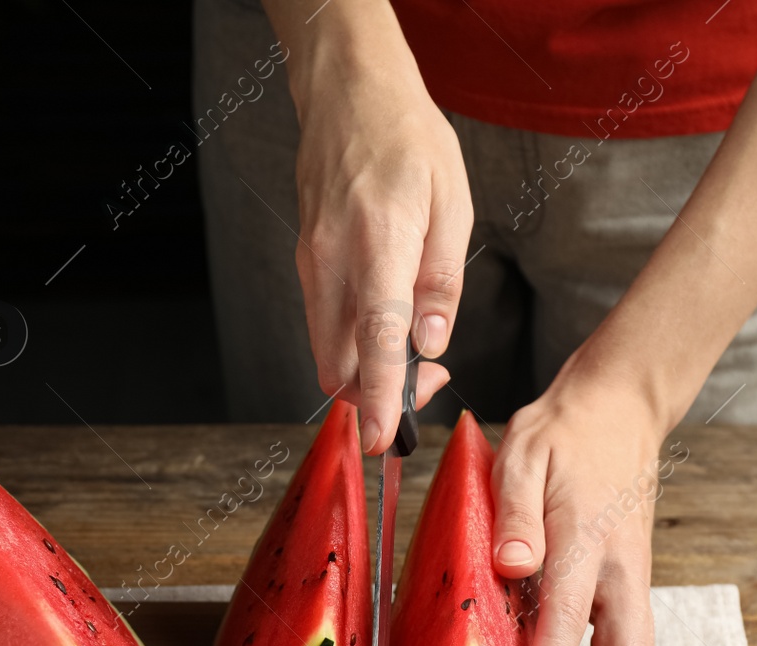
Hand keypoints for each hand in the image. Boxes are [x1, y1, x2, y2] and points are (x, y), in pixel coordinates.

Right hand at [281, 4, 465, 452]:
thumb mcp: (451, 204)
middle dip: (377, 394)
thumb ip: (441, 281)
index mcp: (378, 241)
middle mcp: (332, 259)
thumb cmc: (406, 140)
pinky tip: (386, 327)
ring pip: (326, 349)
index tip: (383, 438)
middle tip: (428, 383)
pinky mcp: (305, 264)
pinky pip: (323, 324)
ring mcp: (311, 263)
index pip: (376, 336)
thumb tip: (433, 342)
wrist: (348, 96)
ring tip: (415, 354)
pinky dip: (352, 344)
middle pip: (340, 360)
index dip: (380, 395)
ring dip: (364, 372)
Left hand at [490, 358, 668, 645]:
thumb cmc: (564, 431)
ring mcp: (631, 578)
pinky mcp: (628, 582)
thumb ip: (513, 510)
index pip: (570, 620)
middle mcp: (621, 569)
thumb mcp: (523, 454)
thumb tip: (511, 564)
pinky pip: (622, 644)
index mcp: (588, 539)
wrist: (620, 408)